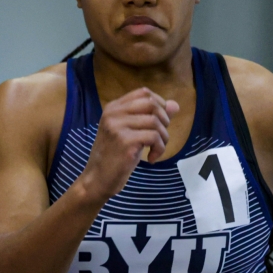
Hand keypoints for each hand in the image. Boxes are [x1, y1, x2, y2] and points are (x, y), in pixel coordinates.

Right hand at [76, 88, 178, 203]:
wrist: (97, 179)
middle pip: (152, 104)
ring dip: (163, 138)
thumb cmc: (114, 157)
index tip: (159, 122)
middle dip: (164, 120)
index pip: (143, 92)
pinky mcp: (125, 141)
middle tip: (159, 137)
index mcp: (113, 108)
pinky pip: (154, 137)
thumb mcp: (132, 133)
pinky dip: (159, 149)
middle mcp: (113, 113)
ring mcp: (118, 126)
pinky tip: (151, 159)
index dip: (159, 104)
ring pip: (155, 121)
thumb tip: (175, 105)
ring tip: (156, 150)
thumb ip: (152, 117)